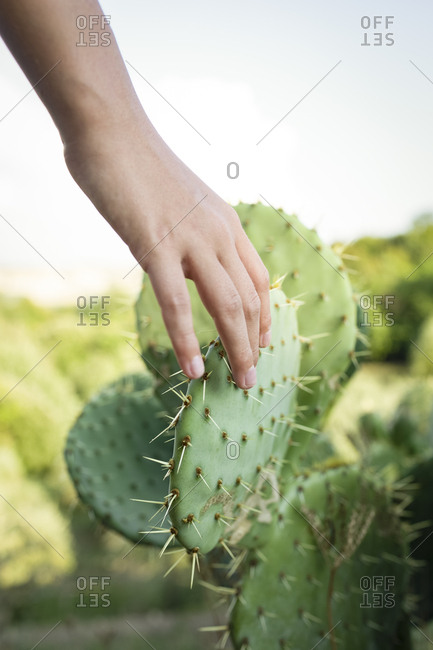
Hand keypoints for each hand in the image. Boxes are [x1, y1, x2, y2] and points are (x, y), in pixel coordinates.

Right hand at [64, 115, 270, 388]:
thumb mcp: (184, 202)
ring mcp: (191, 240)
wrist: (113, 130)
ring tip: (239, 383)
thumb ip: (195, 232)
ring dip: (236, 349)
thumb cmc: (141, 166)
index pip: (259, 279)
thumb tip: (189, 261)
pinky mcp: (157, 246)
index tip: (265, 342)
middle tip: (252, 378)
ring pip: (226, 306)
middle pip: (249, 300)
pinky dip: (186, 341)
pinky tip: (192, 368)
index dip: (266, 316)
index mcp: (227, 223)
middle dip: (255, 344)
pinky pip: (177, 304)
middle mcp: (219, 233)